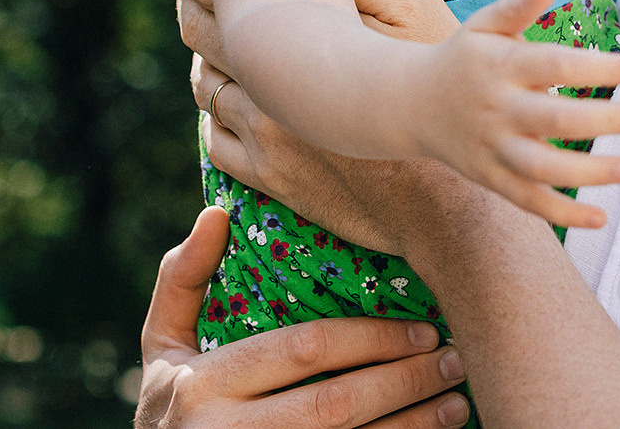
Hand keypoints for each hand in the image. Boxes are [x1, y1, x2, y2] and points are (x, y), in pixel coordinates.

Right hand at [134, 206, 470, 427]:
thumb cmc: (169, 408)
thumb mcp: (161, 347)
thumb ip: (183, 280)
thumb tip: (216, 213)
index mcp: (203, 384)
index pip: (303, 350)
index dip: (370, 338)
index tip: (421, 326)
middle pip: (336, 404)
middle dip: (404, 380)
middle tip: (453, 358)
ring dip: (414, 427)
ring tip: (458, 402)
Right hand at [410, 0, 619, 227]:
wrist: (409, 104)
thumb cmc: (461, 59)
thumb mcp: (481, 25)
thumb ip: (516, 7)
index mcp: (501, 66)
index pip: (555, 64)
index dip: (598, 66)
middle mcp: (498, 109)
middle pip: (556, 119)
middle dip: (606, 120)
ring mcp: (493, 148)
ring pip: (542, 168)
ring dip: (587, 173)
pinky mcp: (491, 178)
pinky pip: (528, 201)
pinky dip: (562, 215)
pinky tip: (600, 217)